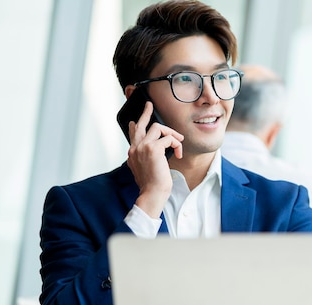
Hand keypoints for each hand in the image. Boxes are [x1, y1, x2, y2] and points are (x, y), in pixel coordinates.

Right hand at [126, 101, 183, 217]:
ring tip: (179, 143)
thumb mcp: (146, 169)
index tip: (136, 120)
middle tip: (149, 104)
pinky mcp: (153, 149)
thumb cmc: (152, 185)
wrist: (152, 193)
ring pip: (158, 128)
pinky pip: (169, 138)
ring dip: (171, 133)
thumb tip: (154, 148)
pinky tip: (178, 154)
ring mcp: (142, 147)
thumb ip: (146, 157)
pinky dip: (177, 145)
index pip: (132, 134)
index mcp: (133, 153)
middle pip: (141, 125)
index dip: (135, 126)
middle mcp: (135, 148)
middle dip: (145, 112)